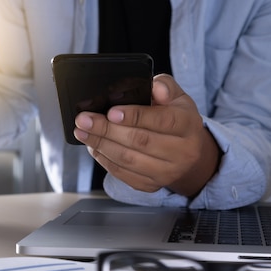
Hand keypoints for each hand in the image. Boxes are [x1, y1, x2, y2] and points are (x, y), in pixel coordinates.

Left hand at [74, 74, 220, 196]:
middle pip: (140, 141)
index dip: (135, 116)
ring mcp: (166, 172)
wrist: (188, 152)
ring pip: (128, 160)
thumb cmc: (177, 118)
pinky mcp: (151, 185)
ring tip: (82, 132)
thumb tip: (154, 87)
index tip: (111, 112)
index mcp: (188, 125)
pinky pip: (123, 174)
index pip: (162, 121)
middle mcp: (182, 152)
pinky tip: (94, 146)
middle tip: (84, 120)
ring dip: (101, 144)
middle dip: (107, 130)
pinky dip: (104, 160)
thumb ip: (164, 86)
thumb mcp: (177, 96)